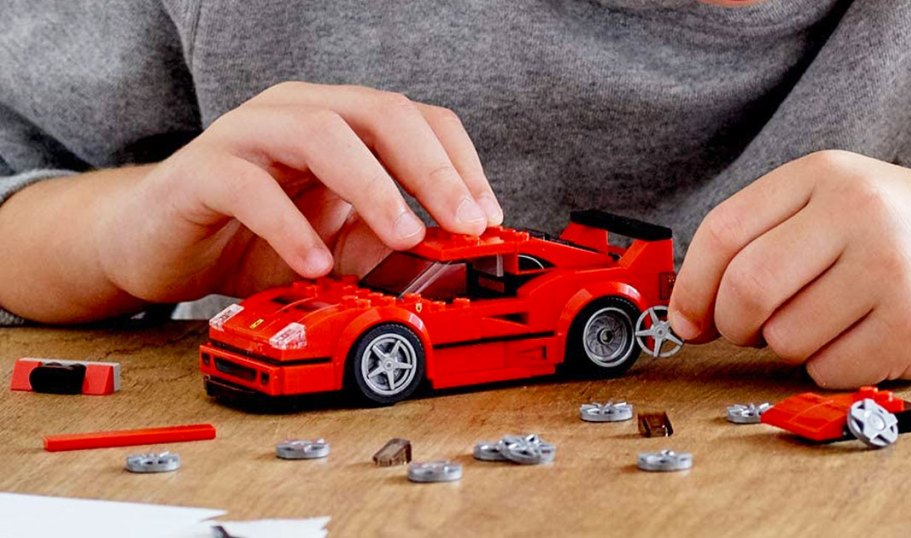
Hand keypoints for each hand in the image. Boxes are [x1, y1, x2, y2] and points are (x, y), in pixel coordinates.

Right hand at [96, 82, 502, 300]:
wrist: (157, 245)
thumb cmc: (251, 237)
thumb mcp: (337, 244)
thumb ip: (383, 241)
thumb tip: (446, 256)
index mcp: (341, 123)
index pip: (417, 120)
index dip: (459, 165)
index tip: (487, 218)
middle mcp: (299, 113)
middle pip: (380, 113)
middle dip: (433, 169)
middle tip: (464, 224)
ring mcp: (249, 134)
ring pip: (321, 133)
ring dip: (373, 186)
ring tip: (404, 236)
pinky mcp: (202, 170)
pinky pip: (249, 186)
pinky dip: (289, 226)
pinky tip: (314, 263)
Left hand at [669, 150, 910, 387]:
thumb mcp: (840, 203)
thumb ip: (765, 238)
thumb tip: (692, 311)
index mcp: (826, 175)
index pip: (723, 231)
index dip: (692, 286)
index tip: (687, 319)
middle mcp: (858, 212)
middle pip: (746, 288)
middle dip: (732, 325)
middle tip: (748, 330)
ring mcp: (891, 268)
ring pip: (784, 337)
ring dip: (791, 346)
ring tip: (832, 321)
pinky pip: (828, 369)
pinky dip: (831, 366)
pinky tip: (864, 338)